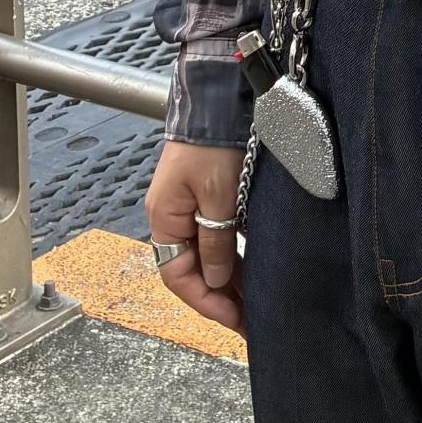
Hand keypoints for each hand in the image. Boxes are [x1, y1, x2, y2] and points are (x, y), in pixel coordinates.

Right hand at [144, 140, 247, 335]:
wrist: (220, 102)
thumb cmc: (213, 144)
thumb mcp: (217, 197)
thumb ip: (216, 241)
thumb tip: (218, 279)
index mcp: (165, 219)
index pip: (178, 276)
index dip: (205, 301)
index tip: (233, 317)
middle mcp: (173, 217)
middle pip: (193, 270)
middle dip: (220, 296)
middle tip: (250, 319)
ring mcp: (191, 208)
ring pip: (208, 256)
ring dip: (230, 279)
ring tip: (256, 301)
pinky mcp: (210, 199)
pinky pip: (219, 238)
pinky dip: (235, 256)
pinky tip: (254, 269)